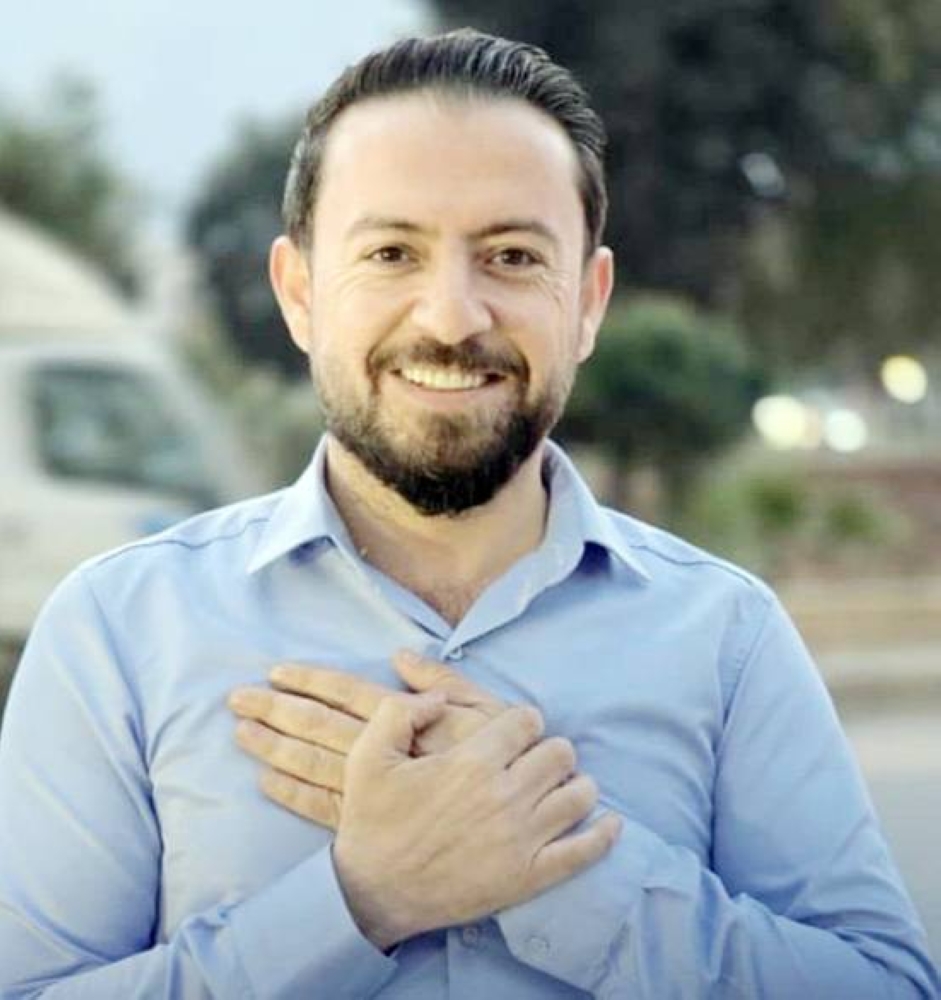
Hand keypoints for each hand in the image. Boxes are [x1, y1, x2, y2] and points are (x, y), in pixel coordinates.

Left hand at [228, 651, 505, 825]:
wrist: (516, 823)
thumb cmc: (506, 760)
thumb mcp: (487, 711)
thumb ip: (443, 679)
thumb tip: (401, 654)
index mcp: (406, 720)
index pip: (347, 693)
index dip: (311, 682)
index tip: (276, 671)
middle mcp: (383, 753)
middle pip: (318, 727)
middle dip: (276, 710)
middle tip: (236, 698)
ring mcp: (375, 791)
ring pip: (313, 765)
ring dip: (274, 747)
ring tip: (241, 733)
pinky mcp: (374, 822)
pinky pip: (323, 809)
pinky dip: (293, 794)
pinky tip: (266, 783)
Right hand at [331, 692, 620, 948]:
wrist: (370, 893)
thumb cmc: (371, 821)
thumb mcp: (369, 755)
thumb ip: (402, 711)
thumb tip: (438, 697)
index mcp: (471, 762)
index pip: (526, 721)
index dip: (521, 721)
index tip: (512, 731)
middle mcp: (504, 796)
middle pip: (560, 753)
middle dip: (548, 749)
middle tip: (532, 760)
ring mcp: (521, 839)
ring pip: (578, 795)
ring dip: (574, 784)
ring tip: (558, 786)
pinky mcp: (528, 877)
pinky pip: (583, 852)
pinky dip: (602, 835)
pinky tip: (609, 822)